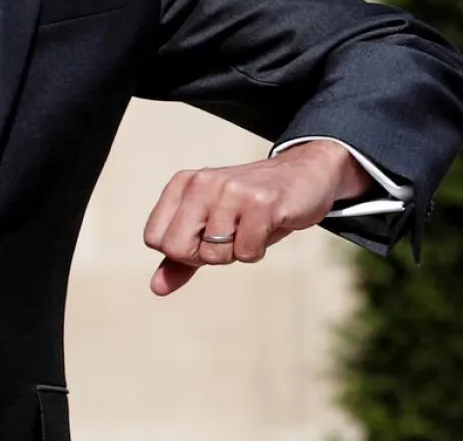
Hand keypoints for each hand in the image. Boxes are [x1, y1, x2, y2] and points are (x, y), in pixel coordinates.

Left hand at [142, 141, 371, 295]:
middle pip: (177, 249)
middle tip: (232, 234)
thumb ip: (182, 257)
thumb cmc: (254, 206)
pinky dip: (258, 249)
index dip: (185, 249)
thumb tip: (156, 288)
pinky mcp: (261, 202)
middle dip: (206, 255)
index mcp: (184, 183)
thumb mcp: (214, 227)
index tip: (210, 233)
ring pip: (214, 254)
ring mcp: (231, 189)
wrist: (306, 174)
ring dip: (238, 251)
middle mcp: (202, 181)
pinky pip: (246, 252)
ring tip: (253, 225)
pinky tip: (269, 225)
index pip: (155, 239)